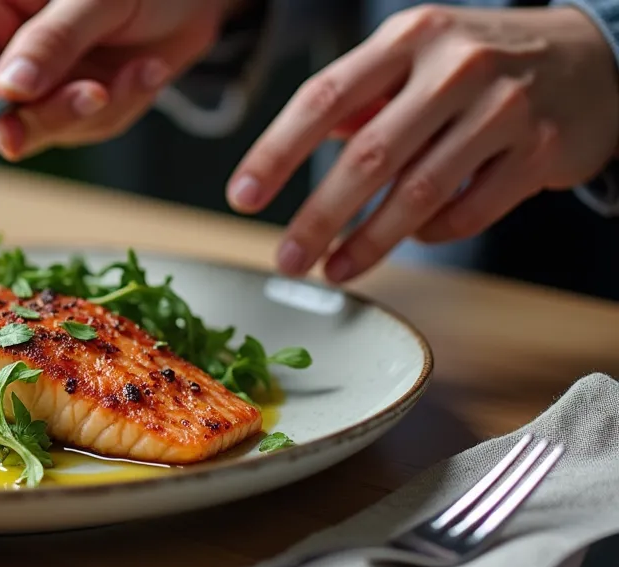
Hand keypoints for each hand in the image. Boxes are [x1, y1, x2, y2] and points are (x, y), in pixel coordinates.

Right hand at [0, 0, 234, 160]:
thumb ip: (51, 40)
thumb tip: (11, 90)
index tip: (13, 138)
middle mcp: (0, 50)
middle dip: (54, 113)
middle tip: (99, 94)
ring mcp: (38, 79)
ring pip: (48, 128)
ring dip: (101, 107)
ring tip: (141, 68)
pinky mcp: (72, 97)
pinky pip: (88, 126)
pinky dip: (124, 103)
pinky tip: (147, 70)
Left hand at [226, 5, 618, 282]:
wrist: (593, 56)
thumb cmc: (481, 62)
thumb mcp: (417, 55)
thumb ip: (360, 95)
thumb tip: (302, 142)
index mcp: (409, 37)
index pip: (323, 98)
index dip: (276, 152)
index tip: (242, 196)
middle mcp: (456, 67)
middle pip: (368, 155)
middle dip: (318, 216)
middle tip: (288, 258)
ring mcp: (505, 108)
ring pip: (419, 193)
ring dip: (368, 242)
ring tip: (334, 269)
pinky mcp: (542, 151)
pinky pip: (469, 211)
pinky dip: (432, 234)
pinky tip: (412, 238)